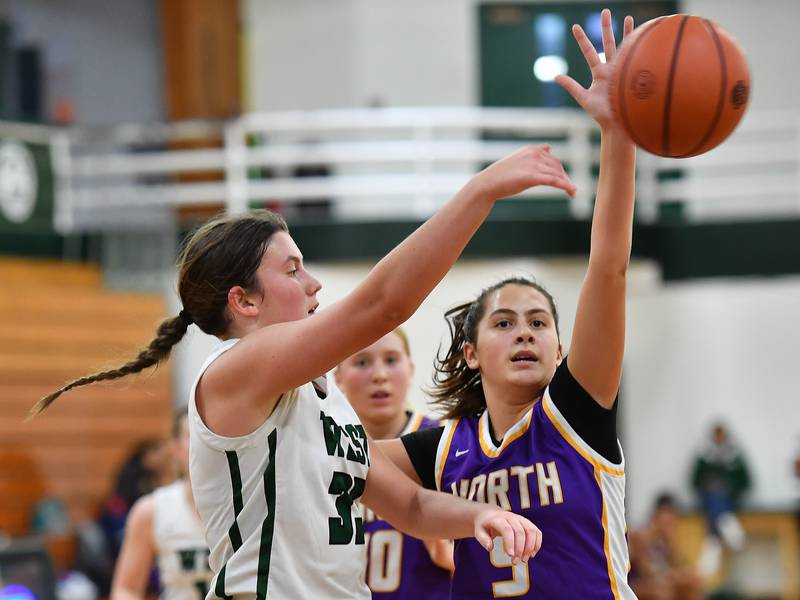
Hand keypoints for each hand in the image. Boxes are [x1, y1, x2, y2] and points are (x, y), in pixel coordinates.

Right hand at [470, 144, 575, 200]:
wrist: (487, 184)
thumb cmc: (501, 175)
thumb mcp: (520, 159)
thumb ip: (535, 154)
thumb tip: (548, 147)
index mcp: (531, 149)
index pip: (553, 160)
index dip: (560, 172)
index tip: (565, 181)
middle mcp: (534, 154)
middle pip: (557, 167)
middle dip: (565, 178)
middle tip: (571, 190)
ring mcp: (533, 164)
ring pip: (557, 174)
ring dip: (567, 184)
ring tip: (573, 193)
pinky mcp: (532, 177)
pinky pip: (554, 181)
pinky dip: (565, 186)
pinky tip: (572, 191)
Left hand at [474, 507, 542, 563]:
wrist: (491, 514)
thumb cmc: (485, 526)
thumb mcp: (479, 531)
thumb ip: (483, 540)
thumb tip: (490, 548)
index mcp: (498, 519)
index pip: (506, 529)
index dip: (510, 542)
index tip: (510, 555)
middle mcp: (511, 517)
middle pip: (520, 531)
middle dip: (520, 549)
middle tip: (515, 562)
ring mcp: (521, 519)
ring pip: (531, 531)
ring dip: (530, 547)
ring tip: (524, 560)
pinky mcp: (528, 523)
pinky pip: (537, 532)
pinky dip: (537, 544)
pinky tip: (531, 554)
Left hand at [555, 8, 633, 130]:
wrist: (618, 123)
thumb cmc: (600, 114)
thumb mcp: (584, 98)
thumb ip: (571, 86)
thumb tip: (555, 76)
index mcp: (598, 73)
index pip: (588, 52)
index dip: (582, 40)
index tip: (575, 27)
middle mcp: (611, 68)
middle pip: (607, 43)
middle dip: (606, 27)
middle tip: (605, 11)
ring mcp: (623, 69)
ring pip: (623, 46)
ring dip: (625, 31)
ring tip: (625, 17)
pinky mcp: (633, 74)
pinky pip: (637, 56)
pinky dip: (639, 44)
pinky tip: (643, 33)